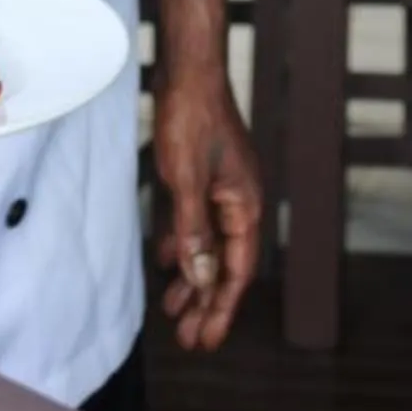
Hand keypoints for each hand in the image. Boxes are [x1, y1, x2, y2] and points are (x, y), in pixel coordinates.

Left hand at [148, 68, 260, 350]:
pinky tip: (167, 263)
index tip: (206, 340)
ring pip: (209, 246)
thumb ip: (193, 232)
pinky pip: (196, 222)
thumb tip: (200, 279)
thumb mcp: (186, 181)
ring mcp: (222, 189)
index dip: (221, 308)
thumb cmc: (190, 120)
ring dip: (193, 278)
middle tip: (190, 340)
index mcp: (244, 205)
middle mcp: (238, 201)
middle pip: (224, 264)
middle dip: (206, 302)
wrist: (189, 70)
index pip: (236, 270)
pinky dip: (183, 245)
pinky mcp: (204, 177)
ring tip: (174, 311)